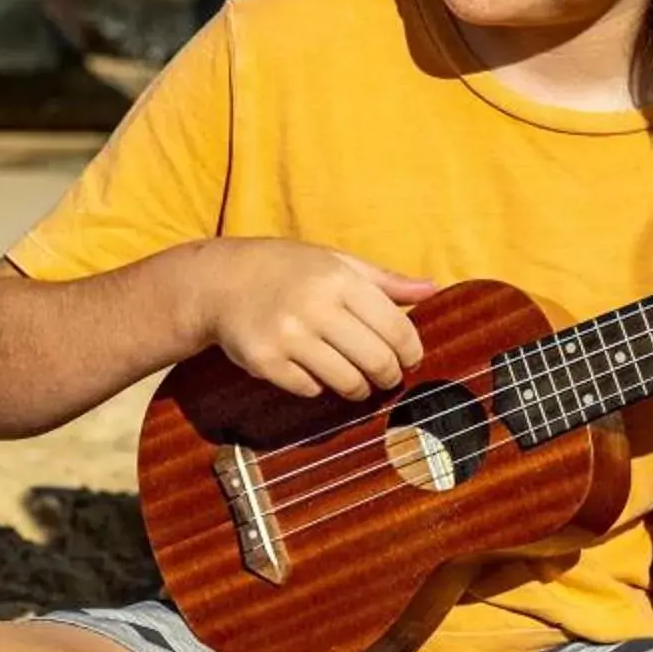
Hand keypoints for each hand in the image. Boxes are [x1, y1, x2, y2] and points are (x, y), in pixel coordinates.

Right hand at [196, 238, 433, 401]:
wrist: (220, 281)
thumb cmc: (286, 269)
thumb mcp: (335, 262)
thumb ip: (384, 280)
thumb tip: (432, 288)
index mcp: (338, 279)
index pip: (396, 327)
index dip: (411, 351)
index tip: (410, 358)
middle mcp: (314, 306)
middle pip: (376, 360)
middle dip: (389, 375)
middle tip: (387, 377)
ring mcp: (287, 336)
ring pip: (347, 382)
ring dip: (359, 388)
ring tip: (358, 383)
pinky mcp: (265, 361)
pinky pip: (310, 389)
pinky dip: (319, 387)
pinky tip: (315, 373)